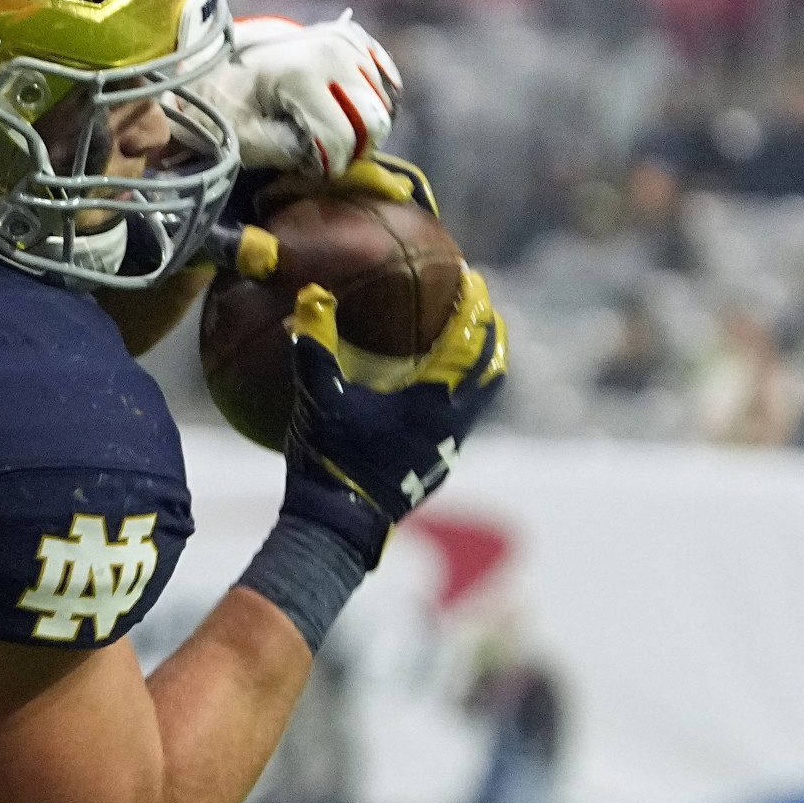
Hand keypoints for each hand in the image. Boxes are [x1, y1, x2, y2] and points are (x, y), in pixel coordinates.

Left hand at [222, 13, 402, 177]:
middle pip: (374, 118)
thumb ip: (290, 154)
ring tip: (328, 131)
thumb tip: (330, 160)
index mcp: (302, 74)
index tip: (310, 170)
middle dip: (352, 147)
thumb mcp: (246, 138)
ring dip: (362, 124)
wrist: (213, 62)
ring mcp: (344, 38)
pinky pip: (384, 73)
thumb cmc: (223, 104)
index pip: (342, 136)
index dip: (330, 165)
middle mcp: (332, 51)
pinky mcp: (350, 35)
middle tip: (324, 156)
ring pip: (384, 100)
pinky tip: (351, 110)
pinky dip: (372, 96)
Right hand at [280, 266, 509, 560]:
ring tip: (471, 346)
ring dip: (482, 365)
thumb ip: (315, 345)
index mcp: (434, 399)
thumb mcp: (319, 398)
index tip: (472, 278)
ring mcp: (449, 447)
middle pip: (492, 366)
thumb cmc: (331, 459)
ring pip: (482, 397)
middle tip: (481, 307)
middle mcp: (453, 421)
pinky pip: (463, 419)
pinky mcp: (438, 466)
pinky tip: (437, 395)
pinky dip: (462, 394)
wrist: (338, 524)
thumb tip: (312, 294)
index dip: (473, 305)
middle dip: (490, 332)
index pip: (469, 340)